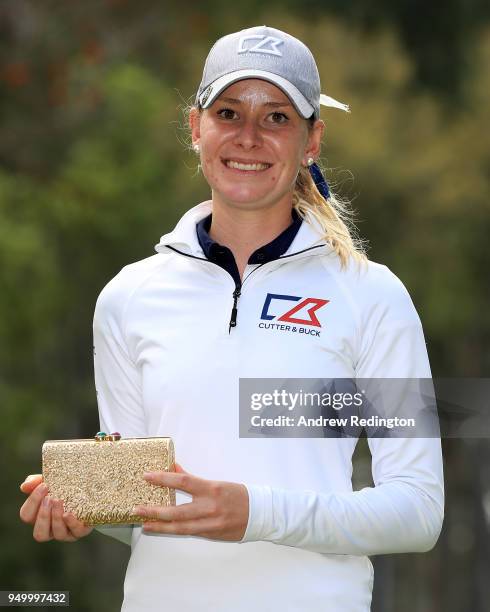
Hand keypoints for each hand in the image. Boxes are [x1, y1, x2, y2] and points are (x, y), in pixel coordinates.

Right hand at [19, 474, 93, 541]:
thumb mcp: (50, 482)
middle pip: (39, 533)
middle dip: (43, 516)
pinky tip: (69, 513)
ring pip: (57, 534)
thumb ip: (35, 482)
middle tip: (49, 498)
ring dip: (56, 517)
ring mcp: (66, 532)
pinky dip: (71, 523)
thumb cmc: (64, 488)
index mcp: (38, 516)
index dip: (32, 502)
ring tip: (59, 501)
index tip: (44, 486)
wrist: (88, 490)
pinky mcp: (81, 531)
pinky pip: (76, 532)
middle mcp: (50, 528)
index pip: (26, 515)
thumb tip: (25, 486)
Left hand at [134, 464, 248, 541]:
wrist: (259, 514)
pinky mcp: (211, 535)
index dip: (163, 479)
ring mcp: (209, 523)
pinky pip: (189, 532)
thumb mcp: (217, 483)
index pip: (182, 482)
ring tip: (144, 524)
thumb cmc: (238, 495)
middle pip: (177, 510)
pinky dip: (174, 530)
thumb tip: (174, 468)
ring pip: (180, 527)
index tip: (147, 476)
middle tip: (137, 508)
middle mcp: (209, 507)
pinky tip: (163, 528)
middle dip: (155, 510)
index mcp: (211, 489)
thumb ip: (193, 479)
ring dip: (160, 525)